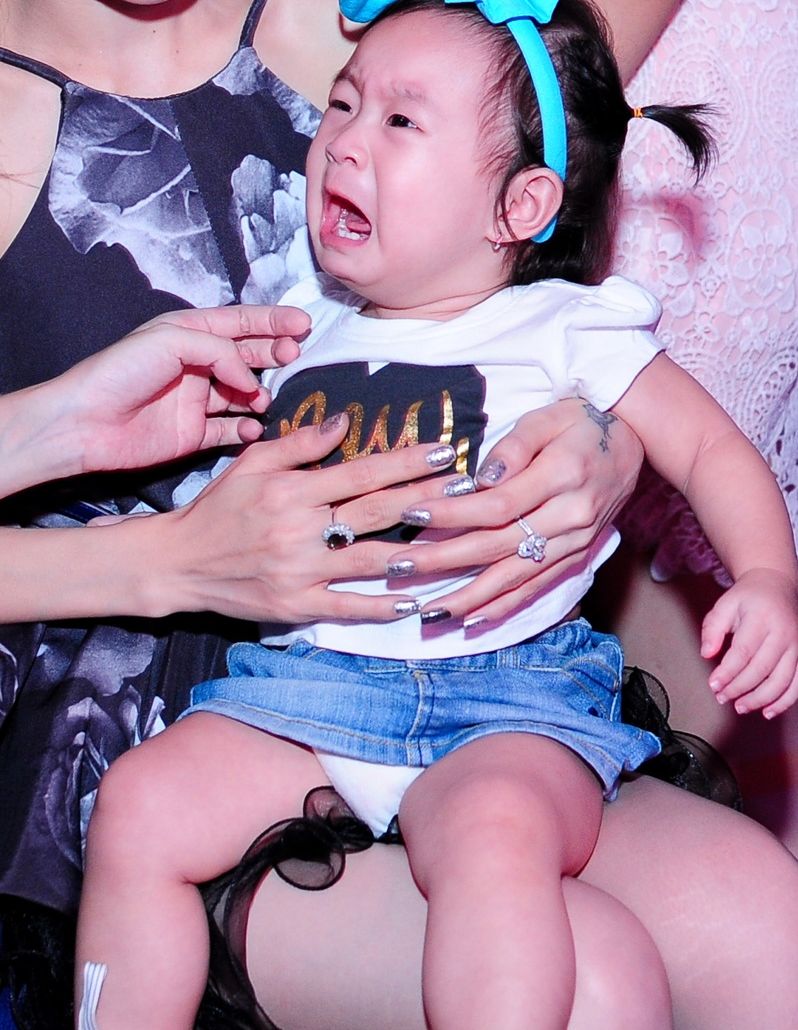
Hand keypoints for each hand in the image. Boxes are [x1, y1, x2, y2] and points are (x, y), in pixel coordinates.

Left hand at [50, 305, 310, 472]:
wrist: (86, 422)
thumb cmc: (121, 372)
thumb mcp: (173, 341)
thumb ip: (220, 351)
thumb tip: (251, 378)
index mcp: (187, 333)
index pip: (239, 322)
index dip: (272, 322)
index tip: (303, 324)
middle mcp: (195, 366)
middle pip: (246, 356)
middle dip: (273, 354)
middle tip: (293, 356)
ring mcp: (196, 401)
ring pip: (242, 394)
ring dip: (259, 394)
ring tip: (264, 397)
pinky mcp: (193, 434)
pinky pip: (229, 431)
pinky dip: (245, 429)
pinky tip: (252, 426)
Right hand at [148, 416, 459, 622]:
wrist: (178, 562)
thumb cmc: (218, 508)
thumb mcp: (252, 464)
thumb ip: (300, 444)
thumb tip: (345, 422)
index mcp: (292, 489)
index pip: (363, 472)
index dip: (408, 460)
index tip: (446, 450)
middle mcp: (299, 529)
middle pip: (376, 511)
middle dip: (428, 498)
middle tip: (469, 489)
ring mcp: (299, 571)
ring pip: (369, 561)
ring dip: (417, 553)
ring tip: (457, 543)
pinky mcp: (295, 606)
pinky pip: (345, 607)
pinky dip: (379, 606)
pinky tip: (412, 601)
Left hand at [378, 400, 643, 620]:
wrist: (637, 443)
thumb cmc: (583, 422)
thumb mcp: (548, 417)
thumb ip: (514, 446)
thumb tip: (480, 479)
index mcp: (563, 475)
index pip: (497, 504)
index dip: (452, 513)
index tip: (411, 514)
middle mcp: (571, 516)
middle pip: (498, 546)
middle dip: (444, 561)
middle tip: (399, 569)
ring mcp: (576, 543)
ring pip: (516, 577)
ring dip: (469, 598)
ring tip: (429, 612)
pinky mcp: (578, 558)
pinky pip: (538, 588)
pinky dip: (504, 608)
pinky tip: (472, 621)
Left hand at [701, 568, 797, 718]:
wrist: (777, 585)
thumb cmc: (748, 598)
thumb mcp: (724, 605)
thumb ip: (712, 629)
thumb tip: (706, 654)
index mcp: (762, 618)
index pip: (743, 652)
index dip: (727, 672)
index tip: (713, 684)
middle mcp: (784, 633)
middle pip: (762, 669)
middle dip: (739, 688)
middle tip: (721, 697)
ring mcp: (797, 646)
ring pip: (781, 681)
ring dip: (760, 699)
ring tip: (739, 706)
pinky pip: (797, 684)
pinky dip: (784, 701)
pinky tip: (767, 711)